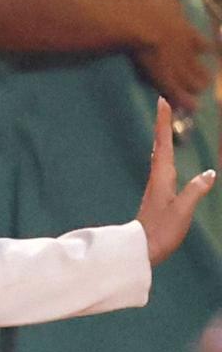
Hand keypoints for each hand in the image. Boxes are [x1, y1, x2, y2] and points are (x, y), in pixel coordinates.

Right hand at [134, 0, 213, 110]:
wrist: (138, 24)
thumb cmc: (148, 5)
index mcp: (185, 30)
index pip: (201, 41)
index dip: (208, 46)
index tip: (213, 49)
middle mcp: (184, 51)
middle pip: (197, 65)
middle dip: (202, 73)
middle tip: (206, 80)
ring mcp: (175, 65)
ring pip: (189, 80)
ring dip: (194, 87)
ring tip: (199, 95)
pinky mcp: (162, 76)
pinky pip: (175, 91)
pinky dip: (183, 101)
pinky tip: (192, 109)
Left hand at [137, 97, 215, 264]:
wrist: (141, 250)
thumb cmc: (161, 232)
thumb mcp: (182, 211)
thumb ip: (196, 191)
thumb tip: (210, 173)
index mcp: (162, 178)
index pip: (164, 144)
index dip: (164, 122)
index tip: (162, 101)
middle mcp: (156, 178)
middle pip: (160, 145)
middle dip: (163, 124)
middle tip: (163, 104)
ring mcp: (156, 187)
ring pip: (160, 155)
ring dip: (162, 137)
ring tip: (163, 123)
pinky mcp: (157, 196)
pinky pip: (162, 167)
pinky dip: (164, 154)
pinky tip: (164, 158)